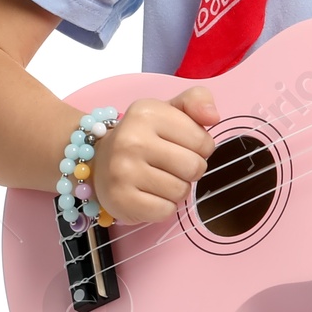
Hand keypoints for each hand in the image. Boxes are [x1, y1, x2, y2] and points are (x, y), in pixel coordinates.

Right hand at [87, 84, 218, 222]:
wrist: (98, 160)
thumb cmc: (143, 135)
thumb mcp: (169, 110)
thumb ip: (197, 100)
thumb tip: (213, 117)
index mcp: (147, 113)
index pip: (203, 141)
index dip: (201, 148)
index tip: (183, 146)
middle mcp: (131, 140)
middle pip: (194, 168)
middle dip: (191, 170)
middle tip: (172, 165)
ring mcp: (122, 171)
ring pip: (181, 192)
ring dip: (177, 189)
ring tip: (159, 178)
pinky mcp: (120, 199)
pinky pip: (165, 211)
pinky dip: (163, 207)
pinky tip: (149, 194)